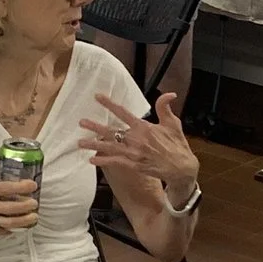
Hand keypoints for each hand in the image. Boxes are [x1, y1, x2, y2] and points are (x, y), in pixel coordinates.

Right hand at [0, 169, 40, 238]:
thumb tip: (14, 167)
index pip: (3, 188)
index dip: (20, 187)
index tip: (32, 185)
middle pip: (7, 207)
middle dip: (24, 206)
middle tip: (34, 203)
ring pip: (6, 222)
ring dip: (23, 220)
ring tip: (34, 217)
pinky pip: (2, 230)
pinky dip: (14, 229)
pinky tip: (22, 224)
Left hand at [78, 92, 200, 200]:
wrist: (182, 167)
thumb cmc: (177, 145)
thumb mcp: (173, 123)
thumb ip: (165, 107)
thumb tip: (169, 93)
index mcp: (144, 127)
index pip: (123, 113)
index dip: (110, 104)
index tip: (98, 97)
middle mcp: (136, 139)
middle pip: (112, 131)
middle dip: (95, 127)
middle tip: (82, 122)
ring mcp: (134, 153)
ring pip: (110, 147)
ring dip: (94, 145)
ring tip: (80, 142)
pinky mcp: (134, 165)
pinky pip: (116, 163)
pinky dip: (104, 161)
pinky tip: (92, 160)